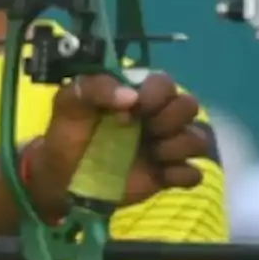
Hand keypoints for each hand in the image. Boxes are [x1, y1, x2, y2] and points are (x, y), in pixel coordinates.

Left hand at [26, 72, 210, 216]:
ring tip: (155, 154)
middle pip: (189, 106)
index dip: (156, 94)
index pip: (165, 83)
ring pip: (198, 138)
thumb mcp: (69, 101)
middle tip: (147, 129)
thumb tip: (131, 96)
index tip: (133, 108)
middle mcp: (156, 117)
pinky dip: (184, 174)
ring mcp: (163, 147)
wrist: (60, 175)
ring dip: (180, 144)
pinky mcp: (166, 176)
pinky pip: (195, 173)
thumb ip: (95, 88)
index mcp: (136, 96)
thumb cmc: (67, 132)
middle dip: (171, 117)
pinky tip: (162, 175)